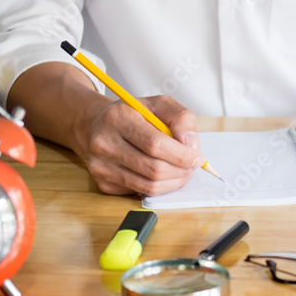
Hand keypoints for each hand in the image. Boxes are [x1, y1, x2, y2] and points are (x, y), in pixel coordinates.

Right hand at [75, 94, 204, 195]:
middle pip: (153, 168)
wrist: (98, 126)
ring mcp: (100, 166)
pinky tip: (162, 174)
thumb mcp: (159, 104)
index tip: (197, 158)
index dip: (181, 155)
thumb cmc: (133, 115)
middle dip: (181, 171)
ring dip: (173, 182)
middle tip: (191, 166)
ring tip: (181, 171)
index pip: (155, 144)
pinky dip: (159, 186)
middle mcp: (103, 142)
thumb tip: (191, 145)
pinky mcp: (103, 183)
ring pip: (149, 185)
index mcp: (118, 117)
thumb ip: (181, 118)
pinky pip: (140, 192)